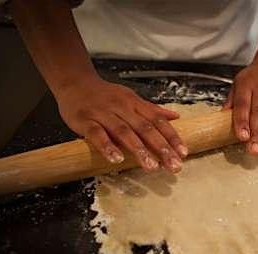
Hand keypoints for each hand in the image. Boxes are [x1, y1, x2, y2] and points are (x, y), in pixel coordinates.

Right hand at [56, 77, 187, 172]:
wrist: (75, 82)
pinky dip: (107, 146)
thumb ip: (152, 109)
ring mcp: (103, 114)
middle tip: (174, 165)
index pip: (158, 121)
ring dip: (139, 150)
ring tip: (151, 166)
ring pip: (124, 132)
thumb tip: (176, 116)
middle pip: (145, 128)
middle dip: (161, 148)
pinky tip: (116, 159)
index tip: (183, 153)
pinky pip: (96, 134)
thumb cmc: (105, 95)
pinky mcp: (85, 121)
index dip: (172, 137)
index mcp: (135, 103)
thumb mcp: (131, 98)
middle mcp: (122, 107)